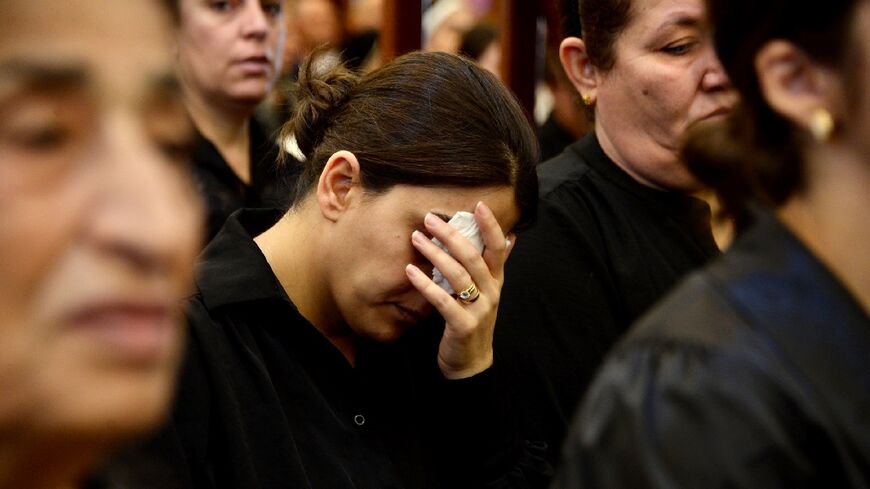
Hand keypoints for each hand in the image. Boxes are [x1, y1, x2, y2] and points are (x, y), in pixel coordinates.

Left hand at [405, 201, 515, 378]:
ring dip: (435, 254)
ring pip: (458, 275)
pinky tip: (410, 272)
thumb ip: (496, 264)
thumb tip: (511, 237)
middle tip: (429, 219)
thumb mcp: (489, 291)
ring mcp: (479, 309)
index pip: (497, 248)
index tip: (478, 205)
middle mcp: (491, 292)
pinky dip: (426, 284)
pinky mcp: (463, 325)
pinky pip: (443, 301)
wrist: (471, 361)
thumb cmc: (474, 319)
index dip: (490, 226)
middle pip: (473, 257)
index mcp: (496, 280)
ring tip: (416, 239)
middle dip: (451, 235)